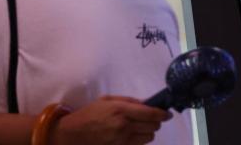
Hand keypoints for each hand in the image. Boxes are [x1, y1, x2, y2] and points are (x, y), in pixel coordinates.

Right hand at [50, 96, 172, 144]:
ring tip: (142, 127)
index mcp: (121, 110)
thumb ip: (129, 101)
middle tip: (153, 119)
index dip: (162, 114)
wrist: (73, 134)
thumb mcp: (108, 100)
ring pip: (148, 137)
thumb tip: (147, 104)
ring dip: (149, 132)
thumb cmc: (90, 113)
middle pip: (152, 126)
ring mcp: (122, 140)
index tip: (167, 114)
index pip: (150, 113)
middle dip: (156, 122)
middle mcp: (124, 125)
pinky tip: (134, 135)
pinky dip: (141, 140)